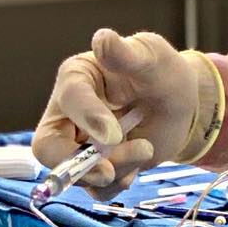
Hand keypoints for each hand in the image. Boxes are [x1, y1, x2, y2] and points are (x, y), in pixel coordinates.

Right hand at [32, 29, 224, 194]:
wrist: (181, 105)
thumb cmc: (163, 73)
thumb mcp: (152, 59)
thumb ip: (127, 55)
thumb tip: (103, 38)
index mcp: (77, 76)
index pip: (69, 98)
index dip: (87, 117)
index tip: (114, 133)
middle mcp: (68, 112)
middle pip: (47, 146)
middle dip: (75, 164)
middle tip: (110, 173)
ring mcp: (77, 142)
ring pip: (73, 172)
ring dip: (113, 171)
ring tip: (146, 148)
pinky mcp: (93, 167)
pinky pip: (94, 188)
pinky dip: (119, 182)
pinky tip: (138, 163)